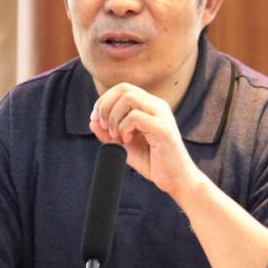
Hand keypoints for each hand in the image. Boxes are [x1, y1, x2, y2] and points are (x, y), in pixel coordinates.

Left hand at [89, 83, 203, 198]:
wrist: (175, 180)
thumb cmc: (153, 162)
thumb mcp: (124, 146)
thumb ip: (108, 133)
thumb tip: (92, 121)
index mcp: (149, 106)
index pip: (122, 88)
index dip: (103, 101)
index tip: (96, 119)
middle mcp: (157, 106)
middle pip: (124, 88)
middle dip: (106, 106)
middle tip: (105, 127)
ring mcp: (161, 115)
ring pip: (129, 98)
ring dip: (114, 117)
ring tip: (117, 136)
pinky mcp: (163, 129)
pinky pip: (135, 116)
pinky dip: (124, 127)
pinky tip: (128, 140)